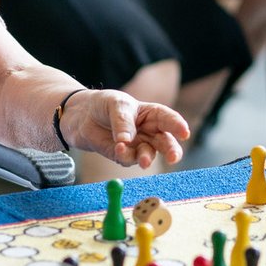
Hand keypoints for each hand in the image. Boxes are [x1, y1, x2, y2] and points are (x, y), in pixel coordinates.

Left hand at [64, 90, 189, 168]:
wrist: (80, 116)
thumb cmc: (103, 104)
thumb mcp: (115, 105)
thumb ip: (123, 122)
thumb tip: (127, 141)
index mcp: (152, 114)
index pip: (168, 120)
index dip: (178, 126)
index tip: (184, 133)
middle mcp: (148, 132)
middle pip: (165, 142)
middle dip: (171, 150)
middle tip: (173, 157)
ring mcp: (137, 145)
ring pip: (148, 155)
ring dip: (146, 158)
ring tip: (142, 161)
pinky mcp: (122, 156)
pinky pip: (128, 160)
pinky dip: (125, 156)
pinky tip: (119, 149)